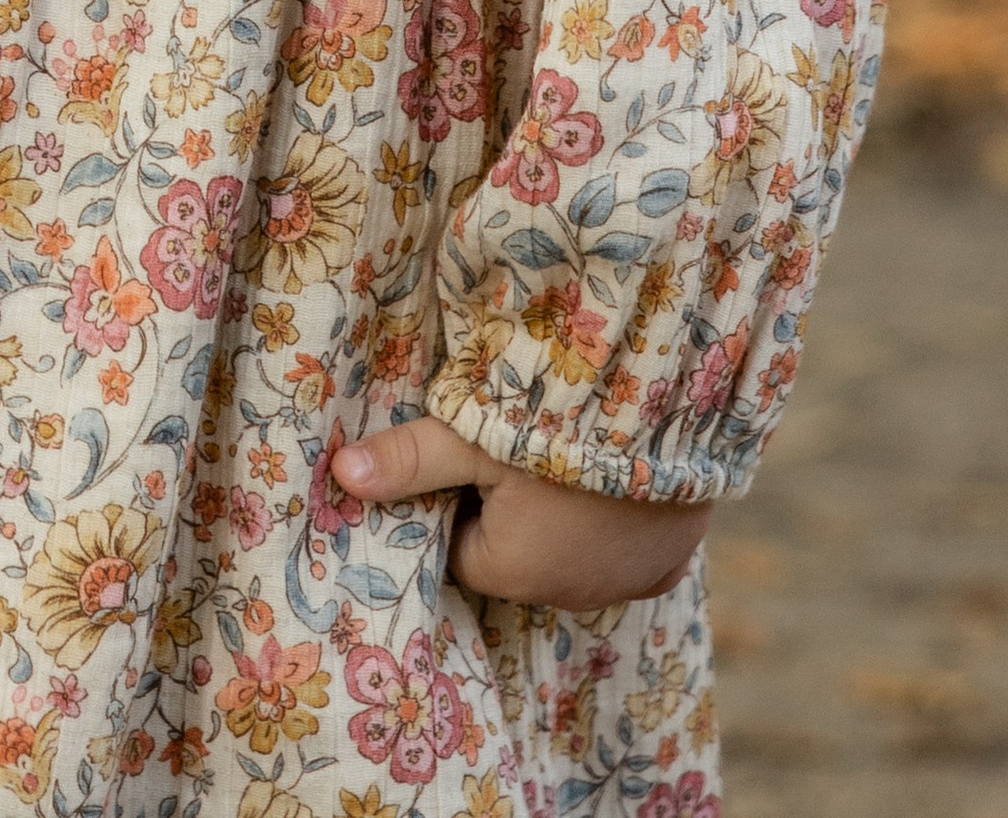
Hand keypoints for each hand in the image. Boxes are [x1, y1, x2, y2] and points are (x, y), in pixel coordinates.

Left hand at [332, 417, 711, 617]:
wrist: (668, 412)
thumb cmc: (558, 423)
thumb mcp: (473, 432)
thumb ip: (409, 457)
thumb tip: (338, 475)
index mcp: (511, 571)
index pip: (464, 546)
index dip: (461, 498)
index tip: (476, 453)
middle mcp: (568, 595)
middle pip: (516, 554)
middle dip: (512, 512)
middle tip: (523, 443)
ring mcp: (625, 583)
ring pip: (571, 554)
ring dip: (566, 518)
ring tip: (570, 451)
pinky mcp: (669, 561)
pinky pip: (628, 553)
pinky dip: (619, 524)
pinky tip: (615, 477)